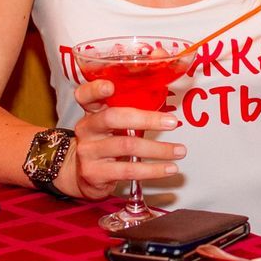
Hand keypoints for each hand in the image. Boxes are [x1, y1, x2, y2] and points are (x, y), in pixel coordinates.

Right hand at [59, 79, 184, 199]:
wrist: (81, 175)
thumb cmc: (104, 143)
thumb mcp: (110, 125)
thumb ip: (128, 113)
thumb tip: (166, 110)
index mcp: (91, 112)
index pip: (85, 95)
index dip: (95, 89)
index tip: (110, 86)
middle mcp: (86, 129)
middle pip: (113, 118)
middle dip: (147, 119)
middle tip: (172, 122)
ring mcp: (88, 152)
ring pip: (127, 146)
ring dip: (159, 149)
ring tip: (179, 151)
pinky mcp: (94, 174)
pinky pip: (129, 170)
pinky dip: (153, 170)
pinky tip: (169, 168)